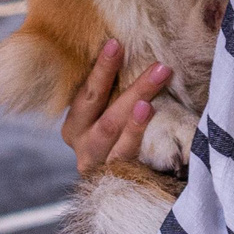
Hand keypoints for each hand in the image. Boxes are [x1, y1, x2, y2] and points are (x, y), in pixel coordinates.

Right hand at [59, 39, 173, 178]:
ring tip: (147, 104)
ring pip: (116, 143)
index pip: (87, 94)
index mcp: (75, 127)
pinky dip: (139, 149)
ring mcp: (100, 169)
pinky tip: (153, 135)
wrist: (117, 190)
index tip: (116, 44)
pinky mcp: (117, 183)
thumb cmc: (114, 134)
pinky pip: (130, 165)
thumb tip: (128, 48)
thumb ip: (111, 92)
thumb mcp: (105, 113)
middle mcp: (83, 149)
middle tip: (159, 67)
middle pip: (107, 118)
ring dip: (134, 123)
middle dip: (133, 90)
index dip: (101, 69)